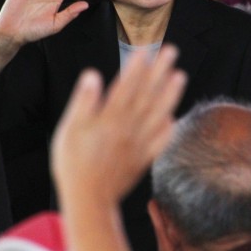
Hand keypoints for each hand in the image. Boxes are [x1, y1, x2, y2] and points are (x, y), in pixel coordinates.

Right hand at [51, 45, 186, 250]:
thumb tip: (92, 75)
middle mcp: (128, 128)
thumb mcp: (70, 130)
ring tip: (181, 77)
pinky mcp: (142, 160)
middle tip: (171, 52)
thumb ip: (83, 102)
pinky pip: (159, 143)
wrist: (88, 201)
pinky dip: (168, 130)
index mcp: (109, 118)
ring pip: (157, 114)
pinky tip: (174, 120)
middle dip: (159, 72)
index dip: (137, 67)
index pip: (126, 87)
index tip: (146, 50)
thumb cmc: (73, 164)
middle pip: (147, 95)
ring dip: (170, 95)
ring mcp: (138, 144)